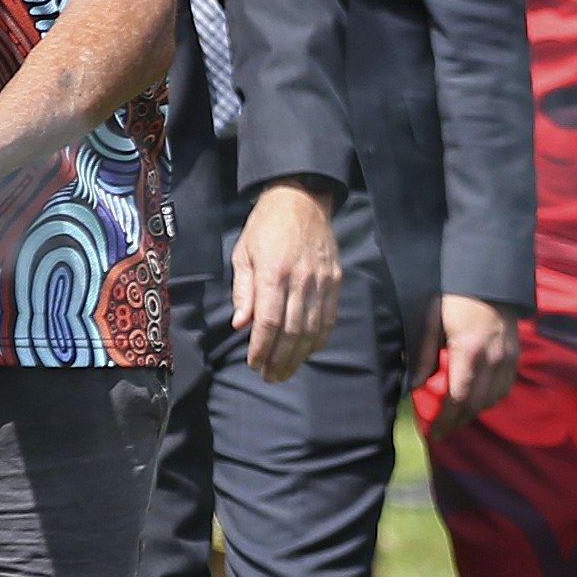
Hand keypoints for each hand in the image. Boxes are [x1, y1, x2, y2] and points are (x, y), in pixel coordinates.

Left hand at [230, 179, 343, 379]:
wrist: (301, 200)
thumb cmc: (266, 226)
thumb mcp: (243, 254)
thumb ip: (243, 291)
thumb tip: (241, 325)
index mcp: (273, 273)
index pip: (268, 322)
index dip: (261, 348)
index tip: (254, 363)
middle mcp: (300, 280)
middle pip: (292, 332)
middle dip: (280, 359)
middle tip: (270, 376)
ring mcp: (322, 282)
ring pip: (313, 330)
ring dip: (299, 356)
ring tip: (286, 371)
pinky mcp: (335, 281)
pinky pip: (329, 319)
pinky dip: (318, 340)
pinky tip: (307, 351)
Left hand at [411, 292, 520, 440]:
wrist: (489, 281)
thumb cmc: (455, 298)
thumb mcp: (431, 321)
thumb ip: (423, 354)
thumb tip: (414, 386)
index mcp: (469, 350)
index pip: (457, 397)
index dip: (444, 419)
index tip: (432, 432)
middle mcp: (493, 359)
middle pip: (475, 405)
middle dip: (456, 423)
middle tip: (439, 431)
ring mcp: (508, 359)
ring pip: (491, 401)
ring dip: (471, 414)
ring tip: (454, 419)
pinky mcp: (515, 358)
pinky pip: (503, 390)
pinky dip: (487, 401)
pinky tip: (474, 403)